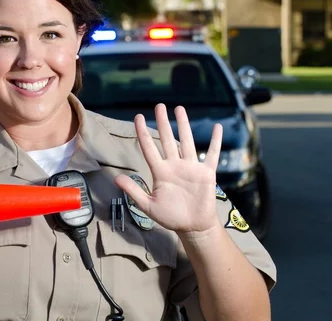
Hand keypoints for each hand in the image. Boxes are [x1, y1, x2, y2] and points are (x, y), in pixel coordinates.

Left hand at [115, 103, 222, 234]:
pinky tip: (217, 127)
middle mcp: (174, 165)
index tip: (138, 117)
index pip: (149, 148)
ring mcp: (191, 168)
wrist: (192, 227)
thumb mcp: (148, 206)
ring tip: (180, 109)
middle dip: (163, 123)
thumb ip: (134, 191)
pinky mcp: (206, 173)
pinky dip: (215, 141)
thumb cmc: (170, 217)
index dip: (143, 133)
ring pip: (186, 142)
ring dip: (184, 125)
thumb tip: (116, 179)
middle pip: (167, 139)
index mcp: (160, 172)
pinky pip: (212, 155)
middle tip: (159, 106)